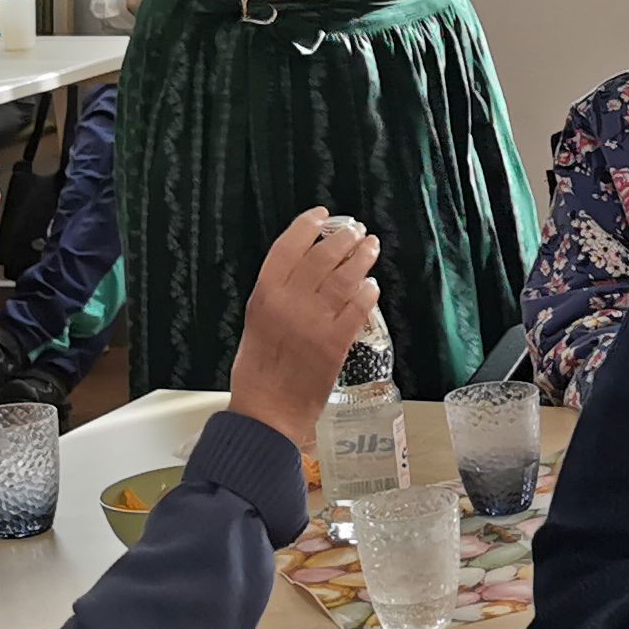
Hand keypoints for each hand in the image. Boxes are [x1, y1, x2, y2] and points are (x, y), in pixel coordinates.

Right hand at [226, 211, 385, 445]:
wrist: (267, 411)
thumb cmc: (258, 371)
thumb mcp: (256, 322)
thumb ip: (277, 295)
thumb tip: (305, 270)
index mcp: (264, 295)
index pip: (288, 247)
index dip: (307, 226)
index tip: (321, 216)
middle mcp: (289, 303)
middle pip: (322, 256)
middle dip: (344, 238)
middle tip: (357, 231)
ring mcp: (315, 321)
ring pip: (345, 277)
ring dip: (362, 258)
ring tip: (370, 248)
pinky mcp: (336, 342)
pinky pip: (358, 307)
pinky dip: (368, 293)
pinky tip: (372, 286)